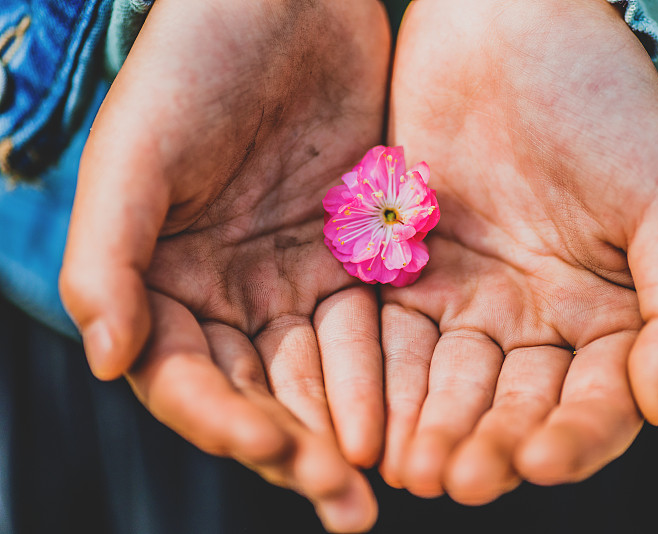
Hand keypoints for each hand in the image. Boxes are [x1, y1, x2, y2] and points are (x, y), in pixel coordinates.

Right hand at [59, 0, 389, 529]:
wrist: (282, 3)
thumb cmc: (193, 63)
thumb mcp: (136, 153)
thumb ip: (108, 257)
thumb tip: (107, 362)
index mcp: (163, 283)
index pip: (189, 377)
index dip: (225, 420)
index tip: (274, 449)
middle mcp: (228, 294)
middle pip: (261, 392)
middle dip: (301, 451)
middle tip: (348, 505)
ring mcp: (293, 279)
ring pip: (321, 373)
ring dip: (351, 428)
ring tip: (387, 481)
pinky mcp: (353, 258)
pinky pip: (371, 328)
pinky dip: (387, 372)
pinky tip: (412, 414)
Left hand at [379, 0, 657, 503]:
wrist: (513, 27)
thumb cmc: (605, 104)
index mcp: (609, 315)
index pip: (596, 401)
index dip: (573, 439)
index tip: (537, 462)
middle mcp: (538, 320)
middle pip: (514, 404)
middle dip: (486, 445)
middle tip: (455, 481)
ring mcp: (471, 299)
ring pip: (450, 382)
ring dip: (431, 426)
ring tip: (410, 467)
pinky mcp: (408, 273)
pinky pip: (395, 337)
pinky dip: (386, 378)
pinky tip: (372, 417)